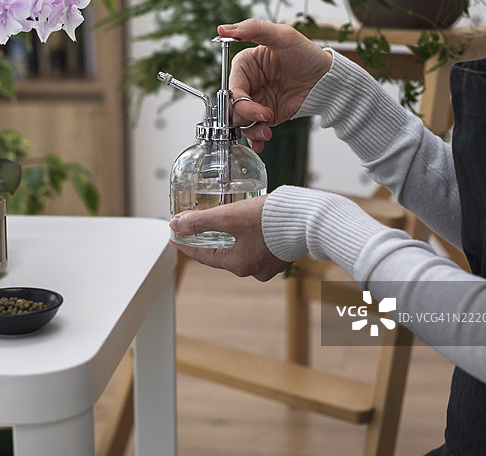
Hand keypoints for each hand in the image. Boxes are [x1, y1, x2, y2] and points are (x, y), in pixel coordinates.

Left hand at [169, 195, 290, 281]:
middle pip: (222, 253)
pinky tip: (248, 223)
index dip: (186, 244)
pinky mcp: (281, 254)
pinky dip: (247, 235)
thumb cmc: (271, 219)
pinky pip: (257, 246)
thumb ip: (201, 221)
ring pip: (240, 249)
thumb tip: (176, 225)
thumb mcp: (229, 217)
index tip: (174, 237)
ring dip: (229, 236)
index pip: (203, 255)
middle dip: (208, 239)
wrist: (310, 219)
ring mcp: (270, 264)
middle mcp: (254, 269)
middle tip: (195, 227)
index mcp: (239, 265)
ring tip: (221, 222)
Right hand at [218, 19, 332, 152]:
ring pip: (240, 121)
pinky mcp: (265, 115)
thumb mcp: (282, 36)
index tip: (260, 108)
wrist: (327, 80)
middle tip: (265, 118)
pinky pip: (252, 129)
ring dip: (251, 129)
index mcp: (245, 65)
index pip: (232, 87)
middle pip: (232, 107)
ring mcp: (256, 101)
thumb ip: (253, 29)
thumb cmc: (307, 55)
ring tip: (266, 132)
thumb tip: (223, 28)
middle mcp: (248, 83)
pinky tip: (261, 142)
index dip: (241, 101)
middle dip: (246, 117)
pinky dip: (254, 138)